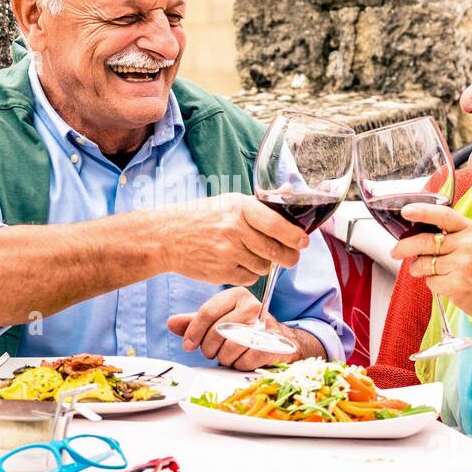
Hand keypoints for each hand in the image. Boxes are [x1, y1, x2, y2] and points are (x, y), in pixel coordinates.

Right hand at [155, 193, 308, 286]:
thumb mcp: (230, 202)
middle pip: (275, 250)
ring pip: (263, 266)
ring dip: (265, 263)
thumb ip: (261, 203)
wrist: (167, 237)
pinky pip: (249, 278)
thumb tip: (291, 192)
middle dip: (289, 257)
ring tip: (252, 254)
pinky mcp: (221, 272)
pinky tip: (238, 262)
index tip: (304, 242)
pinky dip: (249, 273)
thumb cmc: (201, 217)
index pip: (275, 224)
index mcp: (238, 207)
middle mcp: (233, 230)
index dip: (294, 236)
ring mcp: (226, 253)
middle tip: (292, 257)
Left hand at [166, 287, 320, 370]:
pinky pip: (246, 360)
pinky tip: (242, 359)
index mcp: (236, 294)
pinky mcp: (274, 343)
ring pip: (231, 347)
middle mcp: (252, 305)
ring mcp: (265, 323)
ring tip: (228, 355)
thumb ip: (194, 322)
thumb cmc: (242, 329)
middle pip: (218, 332)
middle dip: (209, 348)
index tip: (187, 346)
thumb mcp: (217, 321)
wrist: (278, 340)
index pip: (207, 313)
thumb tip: (171, 323)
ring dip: (225, 358)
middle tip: (212, 352)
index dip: (193, 332)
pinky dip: (240, 364)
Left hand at [390, 203, 471, 323]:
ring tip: (430, 271)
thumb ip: (451, 235)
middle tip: (396, 251)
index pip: (444, 215)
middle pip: (424, 241)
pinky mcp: (457, 284)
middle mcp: (468, 245)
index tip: (406, 211)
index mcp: (471, 230)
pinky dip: (433, 284)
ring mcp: (463, 265)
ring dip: (419, 269)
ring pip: (423, 263)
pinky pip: (430, 282)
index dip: (422, 211)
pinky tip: (446, 284)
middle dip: (404, 247)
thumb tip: (416, 234)